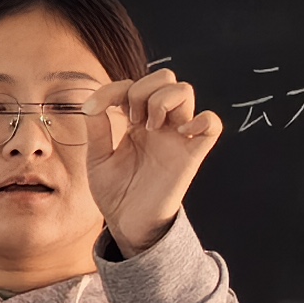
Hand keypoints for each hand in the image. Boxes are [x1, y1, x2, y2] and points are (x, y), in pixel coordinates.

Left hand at [89, 69, 220, 251]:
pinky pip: (212, 124)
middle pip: (166, 78)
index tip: (94, 110)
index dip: (113, 89)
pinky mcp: (192, 154)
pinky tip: (179, 133)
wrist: (128, 224)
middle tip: (131, 119)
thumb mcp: (98, 159)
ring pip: (186, 91)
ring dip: (163, 100)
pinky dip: (200, 120)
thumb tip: (91, 102)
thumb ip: (97, 130)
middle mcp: (160, 124)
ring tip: (150, 127)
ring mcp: (177, 136)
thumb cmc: (116, 193)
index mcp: (137, 122)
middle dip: (143, 90)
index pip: (133, 85)